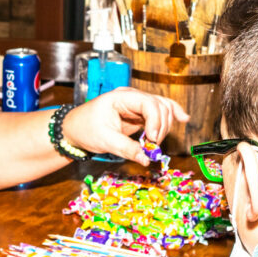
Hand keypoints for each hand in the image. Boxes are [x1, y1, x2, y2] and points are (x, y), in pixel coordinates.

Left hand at [60, 88, 187, 164]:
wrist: (73, 128)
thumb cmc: (85, 128)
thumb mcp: (104, 140)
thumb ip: (127, 148)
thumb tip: (147, 159)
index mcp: (122, 97)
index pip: (149, 103)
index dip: (156, 121)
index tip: (152, 140)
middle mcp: (133, 97)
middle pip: (160, 107)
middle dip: (161, 128)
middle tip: (152, 147)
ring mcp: (137, 105)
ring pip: (163, 109)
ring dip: (165, 127)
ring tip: (156, 143)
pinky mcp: (139, 114)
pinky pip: (159, 113)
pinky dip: (171, 116)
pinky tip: (184, 119)